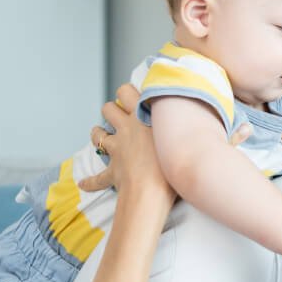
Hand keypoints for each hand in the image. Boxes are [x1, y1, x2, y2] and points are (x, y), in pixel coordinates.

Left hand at [74, 85, 173, 208]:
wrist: (153, 191)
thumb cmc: (173, 161)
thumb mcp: (182, 132)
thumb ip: (180, 121)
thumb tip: (197, 112)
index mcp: (142, 116)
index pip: (126, 91)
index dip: (127, 93)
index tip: (135, 98)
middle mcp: (126, 129)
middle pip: (108, 108)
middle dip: (111, 110)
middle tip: (120, 116)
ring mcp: (117, 149)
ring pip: (97, 134)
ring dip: (98, 134)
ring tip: (103, 136)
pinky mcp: (112, 171)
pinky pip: (97, 178)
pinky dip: (90, 182)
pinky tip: (84, 184)